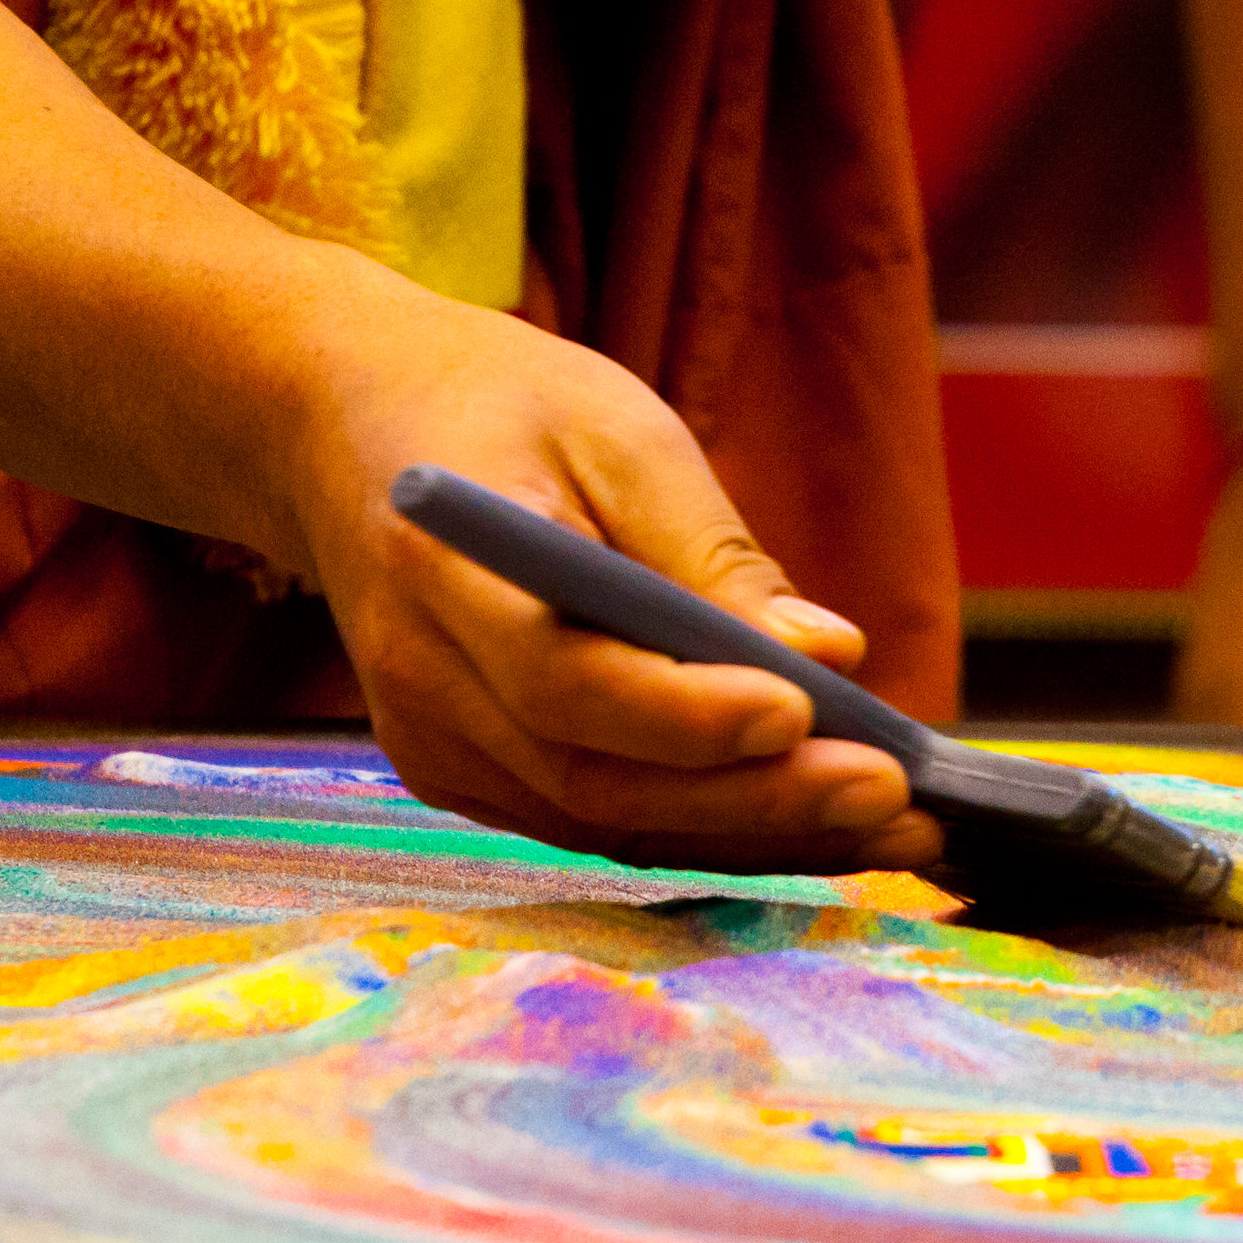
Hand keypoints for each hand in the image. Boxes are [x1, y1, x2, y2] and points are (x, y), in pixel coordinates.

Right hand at [274, 264, 946, 876]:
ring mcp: (430, 742)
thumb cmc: (498, 406)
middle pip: (594, 778)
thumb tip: (831, 655)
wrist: (344, 424)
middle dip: (756, 798)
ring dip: (753, 835)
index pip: (563, 678)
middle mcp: (421, 680)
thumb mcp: (613, 426)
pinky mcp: (460, 771)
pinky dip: (704, 827)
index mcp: (444, 566)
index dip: (685, 714)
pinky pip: (592, 820)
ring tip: (892, 828)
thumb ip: (709, 550)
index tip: (809, 709)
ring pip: (603, 822)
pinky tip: (810, 821)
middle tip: (897, 796)